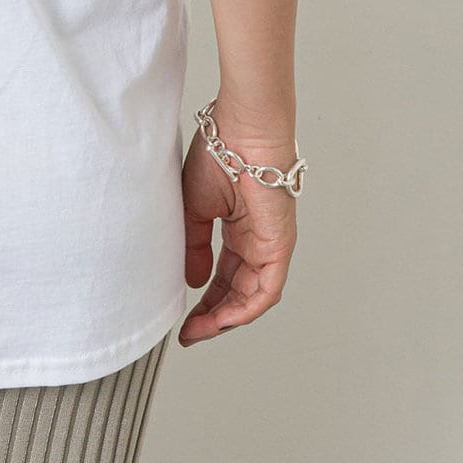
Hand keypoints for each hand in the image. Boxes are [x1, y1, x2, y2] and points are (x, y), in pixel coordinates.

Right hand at [178, 105, 297, 344]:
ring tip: (199, 330)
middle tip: (189, 332)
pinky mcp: (280, 245)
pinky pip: (267, 289)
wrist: (241, 130)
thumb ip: (195, 245)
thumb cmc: (220, 152)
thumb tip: (194, 280)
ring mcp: (270, 245)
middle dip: (212, 315)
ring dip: (226, 318)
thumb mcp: (195, 207)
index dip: (203, 299)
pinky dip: (246, 308)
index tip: (183, 316)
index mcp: (238, 227)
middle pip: (237, 291)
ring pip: (252, 296)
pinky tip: (223, 319)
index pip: (223, 274)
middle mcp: (256, 240)